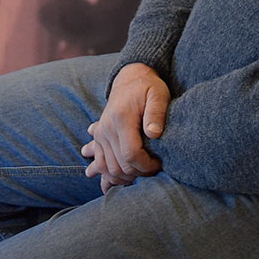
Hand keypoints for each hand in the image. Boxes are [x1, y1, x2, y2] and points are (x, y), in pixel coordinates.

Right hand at [81, 62, 168, 192]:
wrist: (130, 79)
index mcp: (121, 118)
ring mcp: (100, 133)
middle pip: (119, 165)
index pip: (131, 154)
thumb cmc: (149, 87)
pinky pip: (100, 162)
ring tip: (141, 174)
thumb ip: (156, 113)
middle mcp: (106, 128)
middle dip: (138, 174)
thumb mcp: (158, 95)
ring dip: (124, 177)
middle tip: (153, 171)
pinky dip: (109, 174)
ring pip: (108, 168)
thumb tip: (153, 133)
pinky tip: (121, 179)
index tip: (159, 164)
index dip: (146, 165)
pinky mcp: (99, 137)